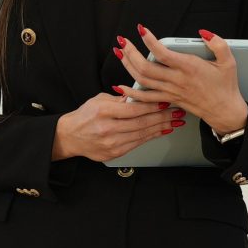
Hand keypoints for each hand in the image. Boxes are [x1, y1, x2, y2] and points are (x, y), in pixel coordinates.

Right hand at [52, 85, 181, 161]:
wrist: (70, 136)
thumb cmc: (85, 115)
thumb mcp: (100, 100)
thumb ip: (120, 98)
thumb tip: (141, 94)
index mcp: (103, 111)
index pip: (134, 109)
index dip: (152, 106)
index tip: (166, 101)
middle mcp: (108, 128)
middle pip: (141, 123)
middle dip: (162, 117)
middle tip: (178, 112)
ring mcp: (111, 143)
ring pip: (142, 134)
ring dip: (161, 127)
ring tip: (175, 121)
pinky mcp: (114, 153)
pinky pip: (137, 143)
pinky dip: (151, 136)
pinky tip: (162, 131)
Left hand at [116, 27, 245, 134]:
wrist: (224, 110)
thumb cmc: (225, 86)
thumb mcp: (228, 61)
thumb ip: (218, 44)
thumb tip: (204, 32)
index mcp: (189, 68)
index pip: (163, 53)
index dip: (149, 41)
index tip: (141, 30)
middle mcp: (177, 80)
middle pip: (146, 67)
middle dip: (130, 52)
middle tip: (122, 41)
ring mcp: (170, 91)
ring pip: (142, 80)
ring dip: (128, 66)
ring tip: (120, 53)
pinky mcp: (168, 99)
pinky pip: (145, 97)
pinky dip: (131, 92)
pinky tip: (121, 86)